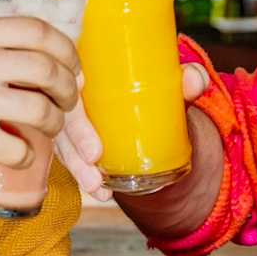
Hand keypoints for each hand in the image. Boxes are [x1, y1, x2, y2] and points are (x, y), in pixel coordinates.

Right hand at [0, 16, 79, 168]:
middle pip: (48, 69)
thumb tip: (25, 48)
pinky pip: (19, 148)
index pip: (38, 30)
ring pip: (41, 110)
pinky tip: (20, 154)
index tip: (72, 67)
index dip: (66, 50)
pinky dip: (28, 155)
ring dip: (54, 124)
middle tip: (66, 102)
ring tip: (47, 129)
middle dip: (68, 90)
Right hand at [57, 63, 211, 199]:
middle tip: (93, 154)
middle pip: (61, 107)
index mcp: (88, 62)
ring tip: (96, 185)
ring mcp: (70, 116)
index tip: (80, 91)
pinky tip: (101, 193)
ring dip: (76, 163)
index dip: (67, 78)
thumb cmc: (155, 86)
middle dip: (73, 133)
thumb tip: (195, 80)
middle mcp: (73, 88)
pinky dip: (84, 176)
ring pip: (61, 137)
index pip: (67, 66)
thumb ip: (185, 78)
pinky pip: (71, 156)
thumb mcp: (170, 82)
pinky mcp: (74, 140)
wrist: (157, 108)